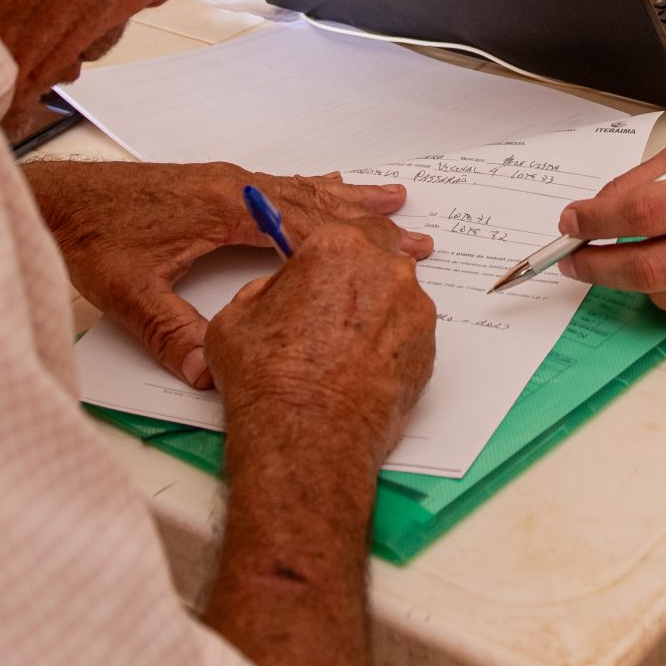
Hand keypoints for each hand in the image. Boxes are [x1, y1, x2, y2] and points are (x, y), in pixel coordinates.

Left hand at [25, 160, 433, 388]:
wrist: (56, 199)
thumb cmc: (88, 236)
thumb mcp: (126, 293)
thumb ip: (169, 332)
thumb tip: (205, 375)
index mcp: (221, 205)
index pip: (300, 222)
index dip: (350, 239)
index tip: (392, 246)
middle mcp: (229, 185)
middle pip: (313, 201)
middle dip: (365, 218)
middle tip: (414, 229)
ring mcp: (222, 181)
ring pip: (298, 188)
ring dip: (345, 198)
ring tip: (391, 197)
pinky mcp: (210, 185)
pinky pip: (276, 187)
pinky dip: (311, 191)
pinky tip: (324, 188)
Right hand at [208, 217, 436, 459]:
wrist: (306, 438)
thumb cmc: (269, 379)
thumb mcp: (236, 317)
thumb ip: (264, 290)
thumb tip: (277, 292)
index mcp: (336, 247)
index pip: (344, 227)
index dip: (329, 250)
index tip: (319, 266)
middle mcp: (384, 270)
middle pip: (379, 253)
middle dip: (359, 271)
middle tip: (333, 303)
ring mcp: (413, 310)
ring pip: (397, 294)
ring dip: (376, 308)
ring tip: (343, 346)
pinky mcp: (429, 349)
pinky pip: (409, 332)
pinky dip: (391, 342)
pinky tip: (362, 367)